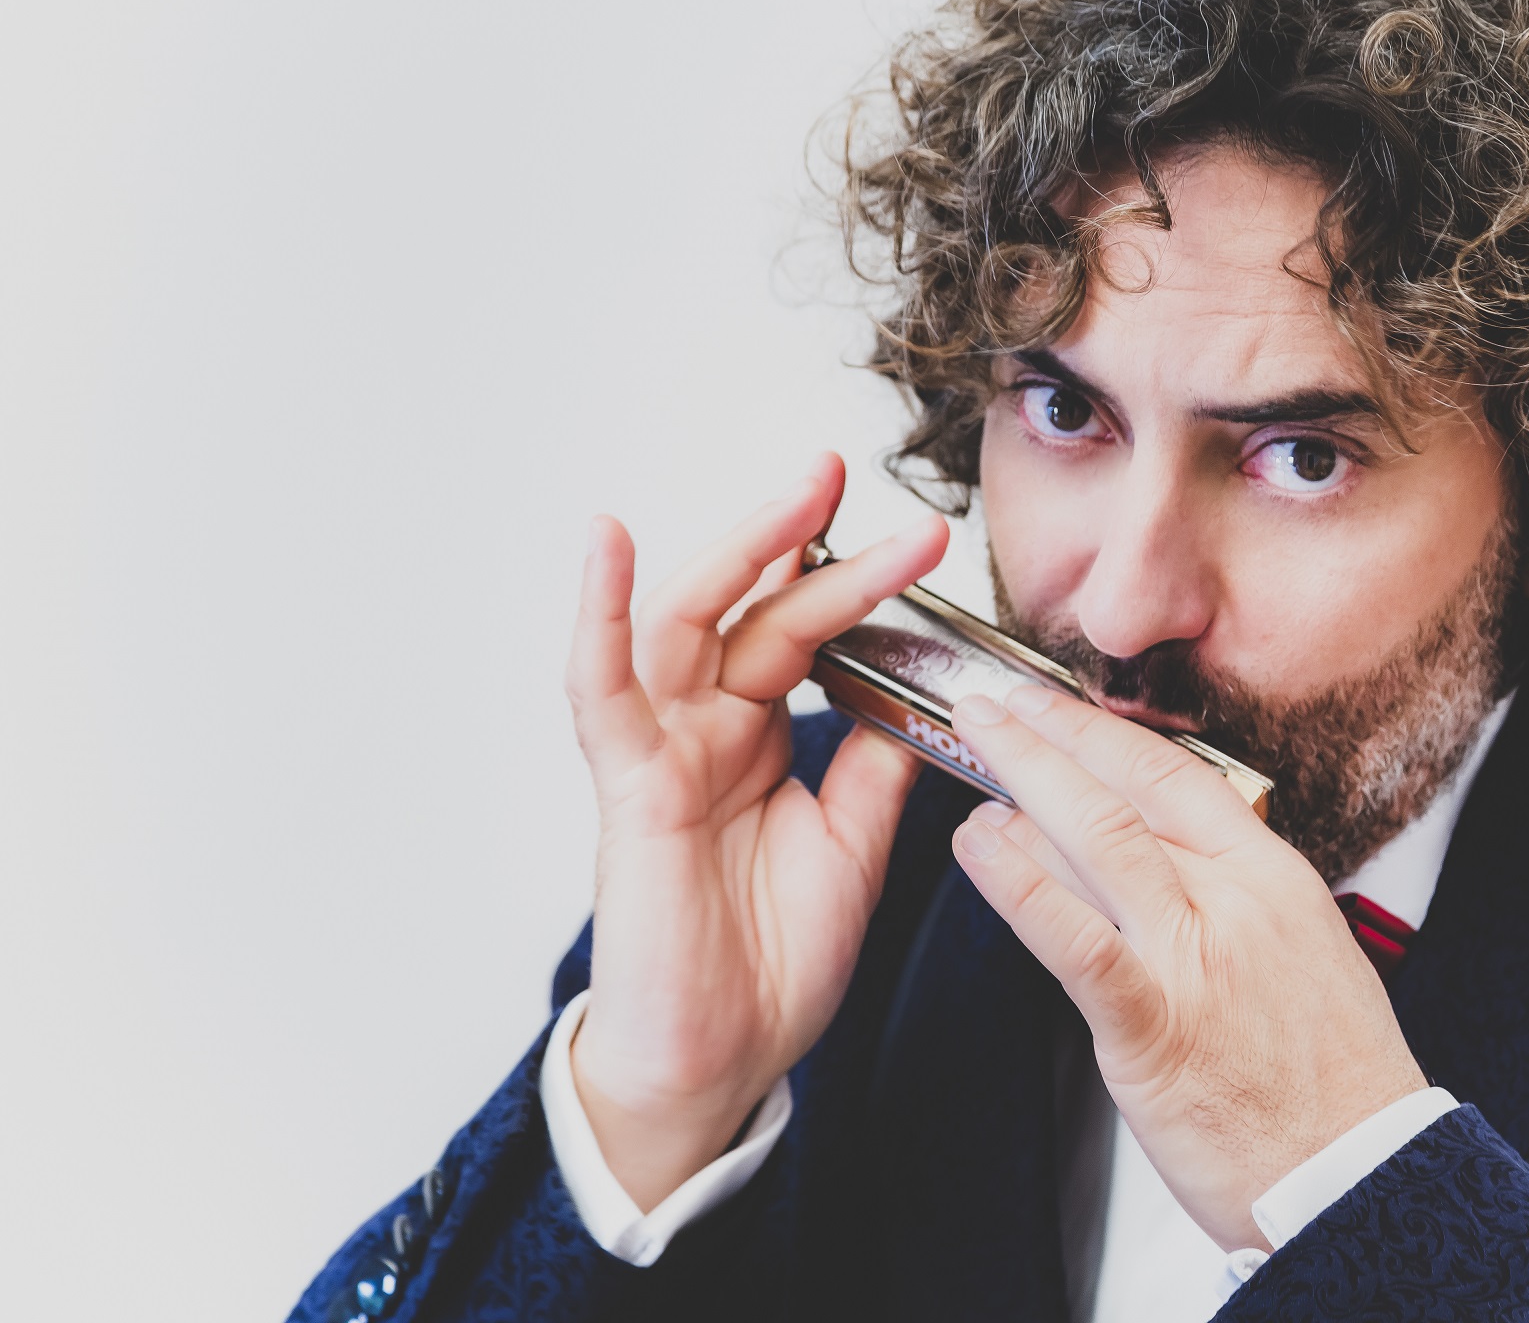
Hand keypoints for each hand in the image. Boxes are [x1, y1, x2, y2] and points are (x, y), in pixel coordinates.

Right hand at [564, 452, 947, 1210]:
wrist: (725, 1058)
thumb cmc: (774, 959)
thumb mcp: (856, 840)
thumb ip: (877, 759)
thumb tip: (929, 683)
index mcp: (758, 737)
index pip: (804, 630)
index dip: (853, 578)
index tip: (918, 532)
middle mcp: (706, 729)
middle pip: (749, 607)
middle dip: (797, 535)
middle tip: (847, 469)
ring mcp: (662, 751)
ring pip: (686, 623)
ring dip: (738, 550)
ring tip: (798, 492)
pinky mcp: (629, 787)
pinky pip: (601, 690)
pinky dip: (600, 614)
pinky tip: (607, 544)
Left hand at [945, 687, 1428, 1250]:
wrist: (1364, 1176)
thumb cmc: (1331, 1083)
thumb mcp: (1304, 954)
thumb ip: (1235, 900)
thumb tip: (1164, 859)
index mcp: (1274, 878)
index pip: (1178, 774)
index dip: (1103, 731)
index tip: (1053, 706)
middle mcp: (1234, 902)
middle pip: (1126, 791)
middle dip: (1047, 736)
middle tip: (990, 707)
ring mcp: (1193, 960)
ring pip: (1098, 840)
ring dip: (1022, 784)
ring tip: (970, 758)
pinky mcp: (1155, 1026)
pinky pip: (1077, 941)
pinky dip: (1019, 885)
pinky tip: (978, 848)